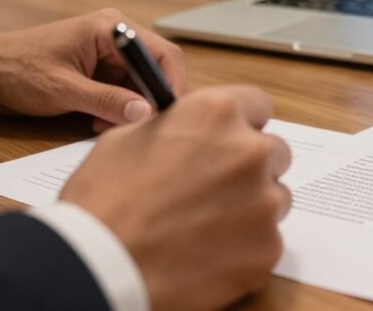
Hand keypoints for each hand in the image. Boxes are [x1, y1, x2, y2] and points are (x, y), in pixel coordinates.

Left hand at [0, 8, 185, 129]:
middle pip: (154, 69)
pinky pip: (123, 88)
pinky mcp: (102, 66)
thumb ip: (106, 101)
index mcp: (111, 28)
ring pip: (139, 83)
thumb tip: (144, 113)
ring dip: (128, 107)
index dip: (171, 84)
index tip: (170, 113)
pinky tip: (96, 119)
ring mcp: (110, 50)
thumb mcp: (64, 90)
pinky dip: (116, 107)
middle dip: (146, 100)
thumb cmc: (19, 70)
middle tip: (134, 125)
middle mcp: (116, 34)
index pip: (162, 54)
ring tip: (102, 123)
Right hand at [61, 86, 291, 310]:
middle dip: (250, 167)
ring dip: (251, 207)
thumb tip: (192, 132)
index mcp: (218, 114)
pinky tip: (208, 255)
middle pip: (273, 153)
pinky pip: (266, 241)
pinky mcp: (267, 250)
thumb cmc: (103, 200)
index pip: (258, 105)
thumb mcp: (130, 137)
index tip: (230, 139)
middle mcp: (250, 152)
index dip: (242, 124)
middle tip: (214, 189)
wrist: (98, 267)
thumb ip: (178, 127)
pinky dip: (244, 248)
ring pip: (274, 198)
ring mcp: (264, 203)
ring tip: (205, 225)